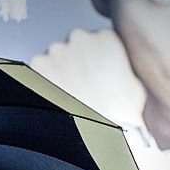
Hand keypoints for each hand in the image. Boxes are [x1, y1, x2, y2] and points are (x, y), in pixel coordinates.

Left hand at [29, 28, 145, 128]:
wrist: (100, 131)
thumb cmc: (119, 111)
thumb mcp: (133, 82)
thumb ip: (118, 67)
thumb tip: (111, 72)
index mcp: (106, 38)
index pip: (94, 40)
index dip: (92, 58)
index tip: (93, 71)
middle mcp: (80, 39)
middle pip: (72, 46)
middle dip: (74, 62)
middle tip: (79, 85)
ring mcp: (56, 51)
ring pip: (53, 58)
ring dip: (57, 71)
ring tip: (66, 94)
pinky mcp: (37, 66)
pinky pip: (36, 71)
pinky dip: (41, 82)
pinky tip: (53, 97)